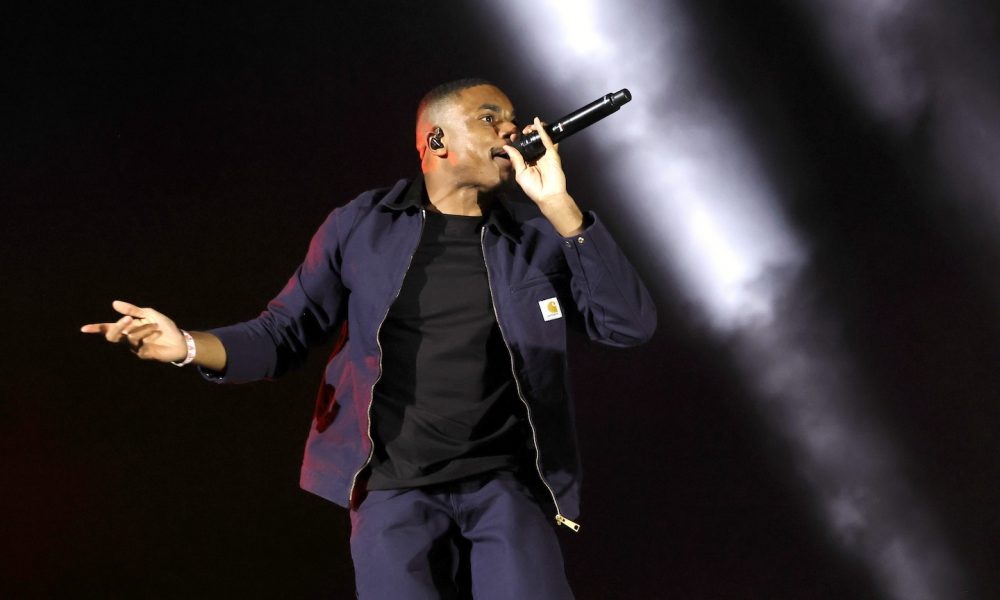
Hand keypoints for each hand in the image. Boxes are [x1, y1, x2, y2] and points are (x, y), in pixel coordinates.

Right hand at [81, 300, 186, 361]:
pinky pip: (140, 344)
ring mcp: (135, 348)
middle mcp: (128, 338)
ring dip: (142, 329)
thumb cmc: (164, 326)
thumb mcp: (149, 314)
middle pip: (112, 336)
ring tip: (156, 326)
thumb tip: (114, 303)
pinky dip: (149, 334)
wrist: (179, 339)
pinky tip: (158, 332)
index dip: (96, 329)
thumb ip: (132, 310)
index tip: (83, 329)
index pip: (108, 328)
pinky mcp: (143, 354)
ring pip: (129, 337)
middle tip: (128, 319)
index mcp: (128, 328)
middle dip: (118, 326)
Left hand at [504, 117, 584, 236]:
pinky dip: (542, 130)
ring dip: (534, 129)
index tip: (513, 135)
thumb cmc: (533, 188)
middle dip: (526, 133)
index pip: (522, 147)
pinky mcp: (552, 154)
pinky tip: (537, 123)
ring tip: (529, 128)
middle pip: (531, 140)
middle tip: (522, 131)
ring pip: (540, 138)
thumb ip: (515, 159)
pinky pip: (547, 140)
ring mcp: (545, 154)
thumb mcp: (520, 173)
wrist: (548, 195)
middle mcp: (536, 156)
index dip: (517, 140)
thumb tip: (506, 147)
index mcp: (527, 162)